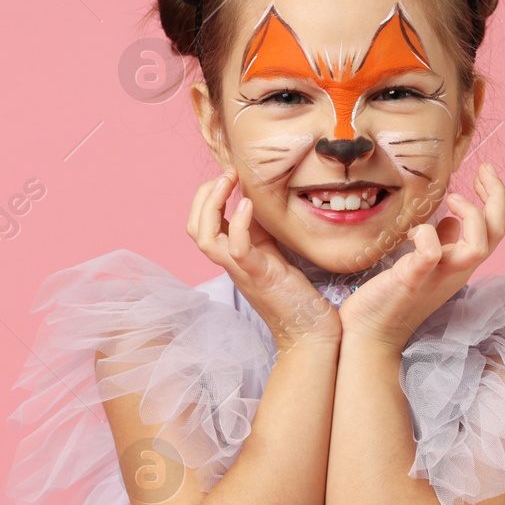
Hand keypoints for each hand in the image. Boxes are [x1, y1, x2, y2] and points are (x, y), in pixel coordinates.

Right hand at [187, 167, 341, 350]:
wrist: (310, 331)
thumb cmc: (295, 293)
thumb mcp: (272, 251)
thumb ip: (259, 228)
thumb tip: (254, 196)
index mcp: (232, 255)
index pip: (201, 224)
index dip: (206, 196)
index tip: (228, 174)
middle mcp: (231, 263)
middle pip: (194, 228)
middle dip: (203, 196)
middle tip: (225, 174)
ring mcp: (242, 271)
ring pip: (204, 239)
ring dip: (211, 205)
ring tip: (228, 182)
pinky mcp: (259, 276)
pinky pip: (236, 250)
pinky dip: (238, 223)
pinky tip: (246, 205)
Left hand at [336, 163, 504, 352]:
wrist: (368, 335)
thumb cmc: (391, 299)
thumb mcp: (422, 264)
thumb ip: (440, 243)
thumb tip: (449, 221)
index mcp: (459, 264)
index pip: (493, 230)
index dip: (496, 199)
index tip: (484, 172)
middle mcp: (456, 272)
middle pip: (495, 234)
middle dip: (496, 198)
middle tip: (483, 170)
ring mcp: (437, 277)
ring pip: (477, 247)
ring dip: (470, 215)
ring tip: (451, 200)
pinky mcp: (412, 281)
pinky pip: (431, 253)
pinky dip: (426, 234)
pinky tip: (411, 231)